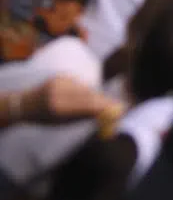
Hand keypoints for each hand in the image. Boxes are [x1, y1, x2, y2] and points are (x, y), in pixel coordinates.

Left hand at [8, 76, 122, 125]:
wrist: (25, 103)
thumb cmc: (45, 118)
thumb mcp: (63, 123)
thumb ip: (84, 117)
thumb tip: (108, 116)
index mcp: (58, 108)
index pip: (89, 106)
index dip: (106, 108)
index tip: (120, 112)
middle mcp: (59, 92)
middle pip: (91, 96)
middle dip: (106, 102)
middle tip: (119, 108)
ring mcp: (61, 82)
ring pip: (88, 89)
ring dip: (98, 97)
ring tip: (103, 105)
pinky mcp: (62, 76)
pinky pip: (82, 84)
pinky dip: (88, 91)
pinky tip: (88, 97)